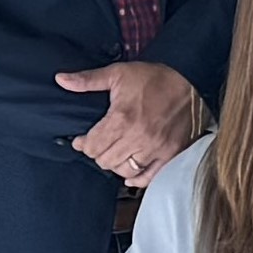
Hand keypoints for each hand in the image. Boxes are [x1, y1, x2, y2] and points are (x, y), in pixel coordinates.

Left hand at [59, 58, 205, 182]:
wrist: (191, 80)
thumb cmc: (154, 77)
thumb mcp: (118, 73)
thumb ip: (88, 80)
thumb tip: (60, 79)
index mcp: (122, 118)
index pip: (93, 146)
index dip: (84, 144)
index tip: (83, 139)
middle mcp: (138, 137)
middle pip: (105, 161)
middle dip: (98, 153)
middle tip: (99, 144)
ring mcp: (155, 148)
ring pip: (124, 170)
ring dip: (116, 163)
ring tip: (116, 153)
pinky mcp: (170, 153)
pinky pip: (149, 177)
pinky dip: (137, 179)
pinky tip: (130, 174)